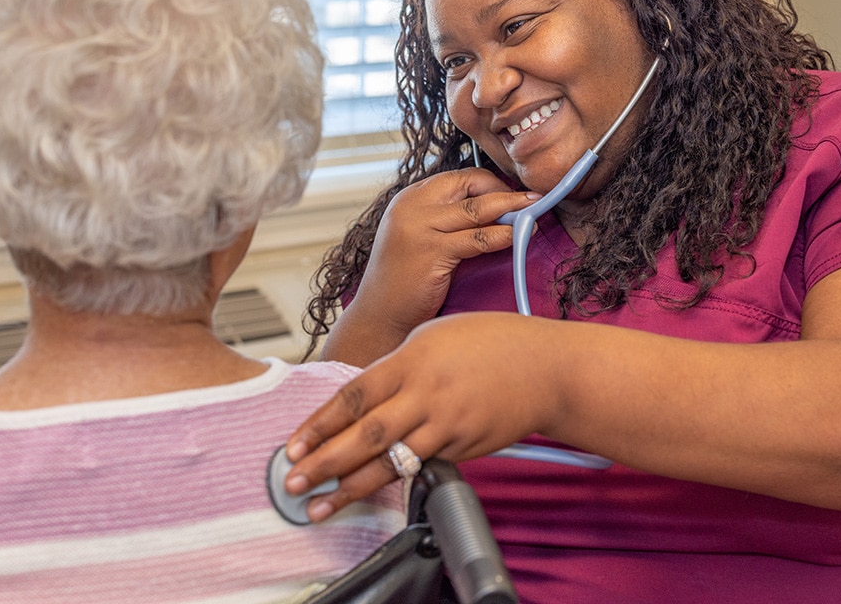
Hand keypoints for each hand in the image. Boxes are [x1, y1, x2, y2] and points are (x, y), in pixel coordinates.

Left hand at [288, 311, 558, 519]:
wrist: (548, 369)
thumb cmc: (494, 341)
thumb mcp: (436, 334)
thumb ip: (399, 363)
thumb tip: (367, 392)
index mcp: (412, 360)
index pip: (353, 396)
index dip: (318, 424)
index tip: (292, 445)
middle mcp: (426, 395)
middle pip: (364, 435)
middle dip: (323, 463)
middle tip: (293, 482)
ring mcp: (446, 425)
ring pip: (390, 463)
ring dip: (351, 487)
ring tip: (321, 506)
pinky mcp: (463, 448)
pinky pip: (421, 467)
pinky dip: (394, 482)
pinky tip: (372, 494)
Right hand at [323, 169, 536, 364]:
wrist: (379, 316)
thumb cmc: (404, 281)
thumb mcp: (419, 237)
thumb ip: (446, 219)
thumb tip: (494, 209)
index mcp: (410, 198)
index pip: (458, 177)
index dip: (490, 184)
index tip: (511, 196)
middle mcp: (412, 206)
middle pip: (470, 184)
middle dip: (505, 191)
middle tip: (532, 199)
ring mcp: (420, 228)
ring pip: (478, 208)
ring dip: (512, 209)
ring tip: (534, 214)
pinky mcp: (432, 252)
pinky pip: (478, 238)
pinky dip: (504, 235)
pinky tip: (519, 237)